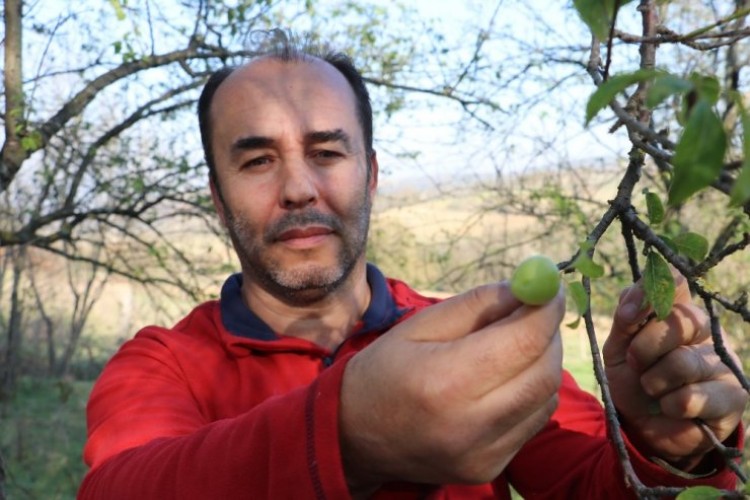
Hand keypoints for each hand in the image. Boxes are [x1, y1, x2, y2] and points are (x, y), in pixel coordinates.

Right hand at [339, 282, 564, 494]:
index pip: (523, 341)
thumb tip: (530, 287)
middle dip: (549, 335)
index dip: (545, 310)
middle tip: (538, 313)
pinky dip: (532, 393)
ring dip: (542, 363)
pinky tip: (506, 380)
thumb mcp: (421, 325)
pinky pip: (532, 422)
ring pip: (545, 398)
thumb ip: (478, 303)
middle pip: (544, 373)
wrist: (357, 436)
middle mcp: (469, 425)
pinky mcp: (489, 469)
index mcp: (445, 381)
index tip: (551, 288)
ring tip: (515, 345)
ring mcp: (482, 454)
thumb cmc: (386, 369)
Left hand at [602, 272, 747, 469]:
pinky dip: (668, 406)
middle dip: (644, 347)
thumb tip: (635, 300)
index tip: (627, 317)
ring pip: (682, 362)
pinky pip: (690, 398)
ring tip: (653, 389)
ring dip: (653, 381)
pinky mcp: (732, 396)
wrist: (642, 424)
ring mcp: (722, 361)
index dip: (650, 293)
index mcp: (677, 310)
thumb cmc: (632, 378)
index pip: (677, 281)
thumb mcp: (618, 346)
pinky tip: (670, 408)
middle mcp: (705, 330)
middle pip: (681, 319)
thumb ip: (625, 318)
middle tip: (635, 364)